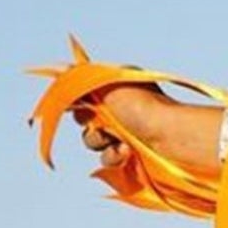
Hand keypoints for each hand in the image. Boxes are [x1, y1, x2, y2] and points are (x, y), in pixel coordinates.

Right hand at [71, 79, 218, 180]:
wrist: (171, 137)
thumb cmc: (141, 105)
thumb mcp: (106, 83)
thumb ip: (78, 79)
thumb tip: (56, 69)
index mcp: (114, 89)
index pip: (83, 94)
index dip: (75, 101)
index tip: (73, 105)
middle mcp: (119, 109)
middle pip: (84, 119)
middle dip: (87, 123)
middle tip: (100, 122)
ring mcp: (125, 133)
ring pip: (92, 141)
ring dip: (99, 141)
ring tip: (117, 139)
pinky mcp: (131, 155)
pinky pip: (107, 159)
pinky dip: (114, 156)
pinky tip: (127, 152)